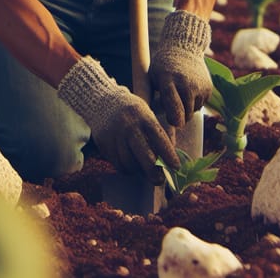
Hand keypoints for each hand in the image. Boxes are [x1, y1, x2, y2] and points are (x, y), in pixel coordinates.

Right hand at [57, 56, 179, 180]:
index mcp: (144, 117)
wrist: (103, 101)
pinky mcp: (104, 144)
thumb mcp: (147, 115)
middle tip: (160, 179)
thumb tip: (170, 158)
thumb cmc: (132, 111)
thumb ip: (158, 134)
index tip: (176, 167)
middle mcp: (129, 127)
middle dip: (154, 172)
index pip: (160, 139)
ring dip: (139, 171)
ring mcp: (115, 136)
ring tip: (144, 169)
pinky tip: (131, 164)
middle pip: (145, 156)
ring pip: (130, 164)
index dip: (169, 155)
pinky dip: (127, 169)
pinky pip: (118, 164)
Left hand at [148, 10, 212, 126]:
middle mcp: (186, 84)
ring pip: (193, 111)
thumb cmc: (163, 66)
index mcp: (168, 80)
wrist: (184, 47)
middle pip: (185, 114)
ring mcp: (199, 86)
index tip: (173, 123)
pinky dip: (195, 102)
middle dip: (179, 116)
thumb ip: (154, 97)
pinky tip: (189, 89)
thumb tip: (155, 121)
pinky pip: (201, 105)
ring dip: (187, 108)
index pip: (173, 106)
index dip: (173, 119)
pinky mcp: (209, 88)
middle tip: (172, 107)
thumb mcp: (153, 77)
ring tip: (180, 92)